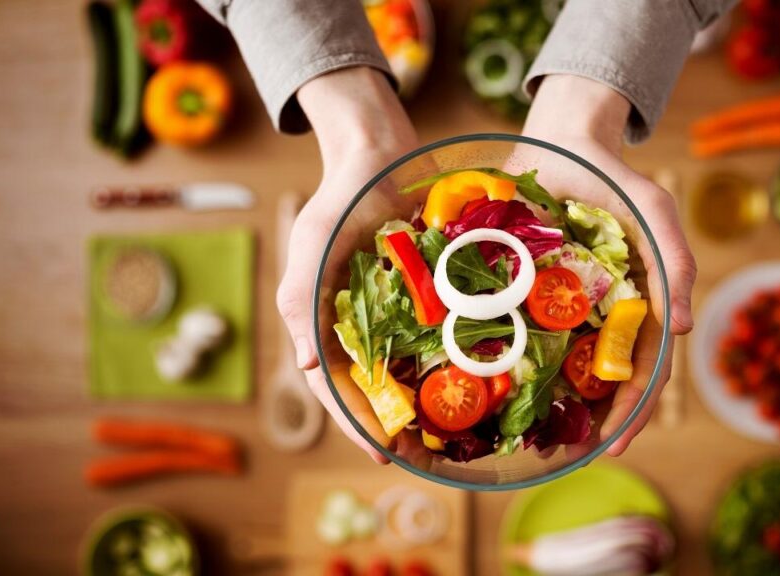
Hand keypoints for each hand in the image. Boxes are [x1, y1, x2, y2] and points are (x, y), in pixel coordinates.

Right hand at [276, 67, 417, 463]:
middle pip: (376, 390)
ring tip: (452, 440)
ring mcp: (395, 313)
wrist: (380, 152)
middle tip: (427, 459)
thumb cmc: (341, 197)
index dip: (357, 424)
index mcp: (323, 323)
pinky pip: (440, 337)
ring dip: (427, 405)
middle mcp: (360, 324)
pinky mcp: (427, 296)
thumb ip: (303, 302)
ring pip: (409, 371)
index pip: (336, 388)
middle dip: (397, 427)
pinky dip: (452, 363)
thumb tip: (305, 365)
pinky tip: (476, 384)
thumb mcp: (313, 244)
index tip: (384, 455)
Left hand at [522, 75, 696, 456]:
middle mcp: (597, 314)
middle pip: (599, 379)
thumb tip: (684, 330)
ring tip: (532, 439)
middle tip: (573, 456)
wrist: (562, 139)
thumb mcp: (654, 210)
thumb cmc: (616, 179)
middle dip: (592, 421)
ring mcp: (557, 305)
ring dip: (551, 402)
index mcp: (635, 306)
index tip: (615, 445)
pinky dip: (508, 359)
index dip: (631, 411)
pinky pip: (513, 329)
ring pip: (556, 363)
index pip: (642, 369)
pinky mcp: (519, 288)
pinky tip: (491, 386)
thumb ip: (676, 261)